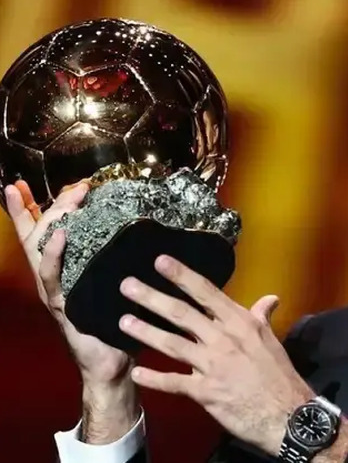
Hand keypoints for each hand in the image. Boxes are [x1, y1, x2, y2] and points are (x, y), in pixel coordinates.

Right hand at [5, 183, 138, 441]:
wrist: (112, 362)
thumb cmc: (114, 321)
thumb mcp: (109, 283)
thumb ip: (110, 259)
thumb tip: (131, 226)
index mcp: (61, 270)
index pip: (37, 234)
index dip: (25, 210)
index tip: (17, 185)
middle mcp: (50, 278)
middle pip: (39, 234)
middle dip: (51, 206)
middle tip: (75, 186)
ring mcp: (52, 291)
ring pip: (41, 250)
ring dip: (55, 223)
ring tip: (70, 202)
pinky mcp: (60, 305)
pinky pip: (52, 277)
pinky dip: (53, 255)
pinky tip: (61, 237)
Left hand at [118, 255, 314, 455]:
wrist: (286, 412)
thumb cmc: (279, 373)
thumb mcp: (271, 339)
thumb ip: (261, 317)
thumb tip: (269, 299)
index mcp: (240, 323)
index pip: (206, 293)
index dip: (182, 276)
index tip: (160, 262)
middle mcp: (223, 339)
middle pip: (182, 314)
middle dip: (152, 298)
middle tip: (127, 286)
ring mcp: (212, 365)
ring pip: (172, 344)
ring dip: (146, 332)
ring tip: (123, 322)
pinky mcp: (205, 392)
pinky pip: (174, 383)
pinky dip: (154, 378)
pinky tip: (137, 373)